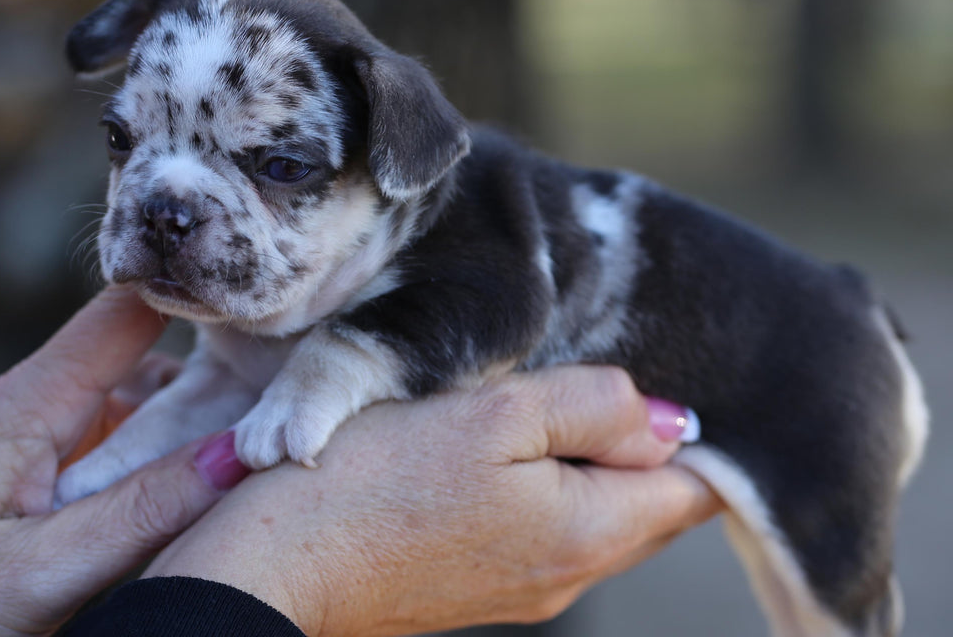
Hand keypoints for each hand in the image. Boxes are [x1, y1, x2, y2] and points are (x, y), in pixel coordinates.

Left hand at [0, 286, 247, 635]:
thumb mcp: (37, 573)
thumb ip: (139, 512)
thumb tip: (239, 455)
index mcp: (27, 406)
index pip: (125, 312)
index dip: (195, 292)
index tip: (267, 299)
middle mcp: (34, 407)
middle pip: (141, 353)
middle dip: (212, 363)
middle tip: (285, 386)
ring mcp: (36, 439)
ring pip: (133, 398)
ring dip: (191, 410)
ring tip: (259, 430)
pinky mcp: (38, 473)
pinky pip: (115, 438)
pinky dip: (162, 447)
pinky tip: (197, 476)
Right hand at [146, 366, 720, 635]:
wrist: (279, 560)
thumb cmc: (380, 477)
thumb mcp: (500, 414)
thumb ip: (598, 409)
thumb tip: (672, 423)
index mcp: (589, 532)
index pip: (695, 488)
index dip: (682, 430)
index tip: (634, 386)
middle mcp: (569, 574)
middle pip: (647, 504)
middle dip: (633, 444)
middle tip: (579, 387)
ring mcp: (524, 587)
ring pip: (595, 514)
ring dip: (582, 461)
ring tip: (530, 412)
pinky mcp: (481, 585)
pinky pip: (546, 529)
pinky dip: (542, 486)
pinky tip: (492, 453)